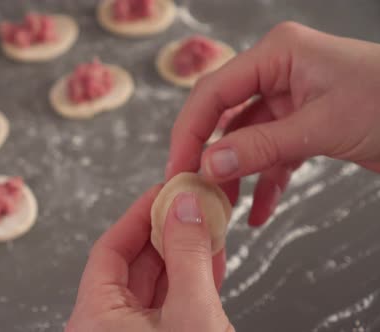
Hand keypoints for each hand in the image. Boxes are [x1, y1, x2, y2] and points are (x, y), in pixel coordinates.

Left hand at [65, 186, 232, 331]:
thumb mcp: (191, 312)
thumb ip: (188, 256)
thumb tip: (185, 208)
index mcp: (95, 318)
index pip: (110, 250)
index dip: (139, 215)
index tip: (163, 192)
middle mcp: (108, 326)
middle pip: (134, 264)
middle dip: (167, 232)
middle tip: (189, 204)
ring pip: (157, 283)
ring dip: (184, 254)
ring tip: (206, 225)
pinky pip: (171, 303)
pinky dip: (192, 281)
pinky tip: (211, 256)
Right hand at [166, 22, 379, 225]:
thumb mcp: (321, 126)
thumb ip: (259, 147)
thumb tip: (207, 166)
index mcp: (277, 55)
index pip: (213, 92)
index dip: (190, 132)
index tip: (178, 169)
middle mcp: (278, 72)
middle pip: (224, 116)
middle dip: (208, 156)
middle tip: (193, 190)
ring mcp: (290, 99)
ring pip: (245, 140)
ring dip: (235, 175)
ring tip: (224, 209)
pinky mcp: (304, 124)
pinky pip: (272, 154)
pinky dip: (265, 183)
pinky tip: (259, 213)